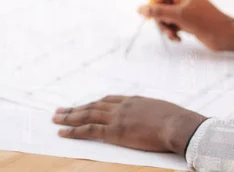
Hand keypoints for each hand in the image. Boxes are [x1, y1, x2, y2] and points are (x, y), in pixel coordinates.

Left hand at [52, 95, 206, 154]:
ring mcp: (118, 118)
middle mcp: (123, 106)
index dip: (94, 103)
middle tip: (60, 110)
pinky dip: (74, 131)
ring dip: (69, 117)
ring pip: (87, 115)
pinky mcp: (115, 132)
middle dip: (76, 108)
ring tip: (56, 119)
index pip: (109, 100)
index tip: (85, 105)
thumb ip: (154, 112)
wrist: (177, 124)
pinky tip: (62, 133)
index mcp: (135, 100)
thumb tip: (158, 117)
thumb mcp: (164, 110)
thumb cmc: (176, 120)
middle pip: (94, 105)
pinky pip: (89, 130)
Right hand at [138, 0, 233, 53]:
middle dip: (161, 18)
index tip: (155, 14)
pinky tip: (178, 39)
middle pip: (162, 4)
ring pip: (167, 16)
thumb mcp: (178, 15)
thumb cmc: (205, 22)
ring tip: (173, 35)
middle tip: (166, 28)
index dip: (155, 1)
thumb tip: (140, 8)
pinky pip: (174, 24)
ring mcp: (187, 11)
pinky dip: (173, 32)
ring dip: (166, 27)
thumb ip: (158, 11)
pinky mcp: (189, 22)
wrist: (224, 35)